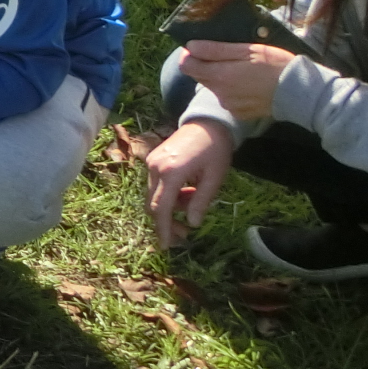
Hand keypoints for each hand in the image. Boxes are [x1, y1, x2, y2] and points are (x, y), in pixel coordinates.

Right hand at [144, 120, 233, 249]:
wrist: (208, 123)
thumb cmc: (216, 150)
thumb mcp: (215, 178)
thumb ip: (201, 201)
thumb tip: (191, 224)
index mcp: (171, 172)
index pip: (161, 208)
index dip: (163, 228)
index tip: (166, 245)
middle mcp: (155, 167)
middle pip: (153, 204)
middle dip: (167, 220)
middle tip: (184, 232)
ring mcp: (151, 162)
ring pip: (154, 195)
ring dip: (170, 206)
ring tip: (192, 201)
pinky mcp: (152, 159)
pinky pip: (155, 184)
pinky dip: (168, 194)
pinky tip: (185, 190)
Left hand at [179, 40, 295, 120]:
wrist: (299, 92)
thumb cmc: (275, 65)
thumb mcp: (247, 50)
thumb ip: (215, 50)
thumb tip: (190, 47)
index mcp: (219, 76)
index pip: (186, 66)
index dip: (191, 54)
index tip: (202, 47)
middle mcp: (219, 94)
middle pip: (200, 76)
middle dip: (207, 65)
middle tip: (229, 56)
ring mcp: (229, 105)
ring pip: (214, 87)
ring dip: (221, 77)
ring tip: (244, 69)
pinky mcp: (239, 113)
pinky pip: (228, 98)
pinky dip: (233, 90)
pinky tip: (250, 84)